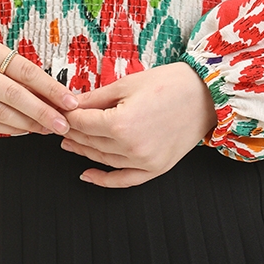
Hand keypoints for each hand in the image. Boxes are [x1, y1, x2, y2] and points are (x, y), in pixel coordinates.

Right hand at [0, 36, 76, 135]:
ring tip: (49, 128)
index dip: (50, 87)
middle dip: (43, 111)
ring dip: (29, 123)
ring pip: (1, 112)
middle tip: (64, 123)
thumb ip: (15, 69)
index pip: (24, 69)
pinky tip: (26, 130)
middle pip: (14, 94)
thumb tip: (53, 92)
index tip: (70, 101)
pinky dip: (10, 129)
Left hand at [61, 61, 217, 186]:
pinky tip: (87, 174)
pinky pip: (123, 180)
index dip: (66, 116)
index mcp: (120, 124)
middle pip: (89, 142)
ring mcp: (144, 162)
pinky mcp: (155, 169)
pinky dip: (103, 179)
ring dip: (82, 152)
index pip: (81, 123)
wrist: (205, 94)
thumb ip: (96, 98)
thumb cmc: (169, 83)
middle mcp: (130, 148)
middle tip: (59, 123)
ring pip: (102, 160)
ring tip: (69, 142)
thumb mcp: (127, 83)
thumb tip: (71, 104)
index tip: (58, 110)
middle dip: (72, 132)